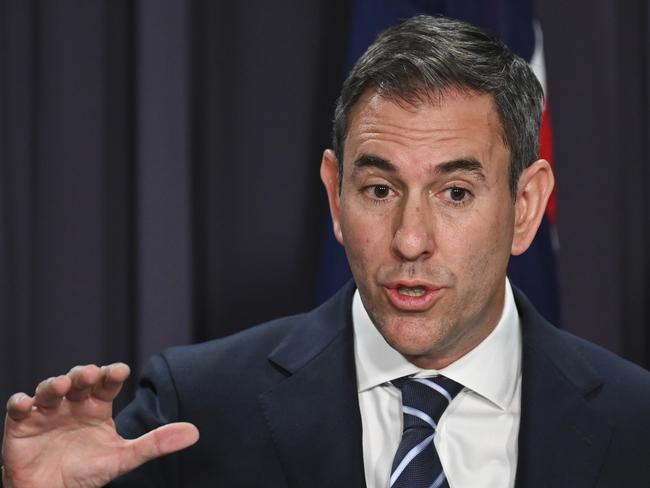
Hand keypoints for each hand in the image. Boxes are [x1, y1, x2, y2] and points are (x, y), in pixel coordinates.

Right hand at [2, 363, 198, 487]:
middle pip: (78, 380)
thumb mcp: (124, 458)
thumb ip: (156, 443)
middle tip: (88, 374)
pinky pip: (18, 408)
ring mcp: (47, 411)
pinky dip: (20, 403)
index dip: (112, 374)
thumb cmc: (89, 471)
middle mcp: (73, 403)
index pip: (106, 383)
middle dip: (83, 374)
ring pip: (50, 389)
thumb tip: (194, 432)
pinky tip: (25, 403)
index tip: (121, 370)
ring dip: (54, 384)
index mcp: (97, 406)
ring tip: (62, 386)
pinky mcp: (21, 424)